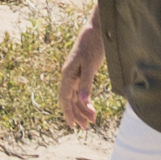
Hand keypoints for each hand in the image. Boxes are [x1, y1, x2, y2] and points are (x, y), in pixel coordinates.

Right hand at [55, 23, 103, 137]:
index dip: (68, 112)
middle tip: (87, 127)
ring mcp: (74, 75)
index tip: (73, 125)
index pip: (65, 98)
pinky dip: (85, 100)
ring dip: (82, 109)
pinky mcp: (81, 73)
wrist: (95, 31)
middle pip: (70, 100)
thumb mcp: (90, 65)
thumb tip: (84, 101)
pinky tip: (91, 107)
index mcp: (67, 75)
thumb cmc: (92, 47)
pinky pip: (80, 91)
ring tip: (92, 120)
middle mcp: (68, 76)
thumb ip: (86, 83)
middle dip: (77, 114)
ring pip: (75, 97)